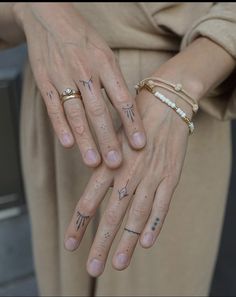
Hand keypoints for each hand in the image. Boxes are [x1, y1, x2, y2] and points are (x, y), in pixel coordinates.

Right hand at [13, 3, 145, 167]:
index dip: (132, 123)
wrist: (48, 16)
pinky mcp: (44, 81)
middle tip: (116, 163)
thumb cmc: (83, 38)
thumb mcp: (105, 53)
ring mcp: (63, 76)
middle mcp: (85, 71)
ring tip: (93, 162)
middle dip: (108, 140)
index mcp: (105, 63)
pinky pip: (53, 107)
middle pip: (99, 112)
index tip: (140, 144)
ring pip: (76, 114)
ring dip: (85, 140)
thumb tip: (127, 111)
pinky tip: (68, 144)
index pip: (122, 99)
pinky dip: (61, 127)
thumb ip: (114, 81)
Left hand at [64, 84, 190, 276]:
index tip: (70, 245)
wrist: (164, 104)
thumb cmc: (134, 123)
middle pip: (112, 213)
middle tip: (92, 268)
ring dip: (127, 241)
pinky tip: (145, 243)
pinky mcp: (171, 176)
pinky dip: (154, 225)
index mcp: (110, 162)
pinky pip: (162, 205)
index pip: (90, 199)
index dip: (79, 224)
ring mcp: (151, 175)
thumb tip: (93, 192)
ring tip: (119, 264)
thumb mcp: (112, 140)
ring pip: (136, 214)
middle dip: (101, 243)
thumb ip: (104, 165)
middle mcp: (128, 172)